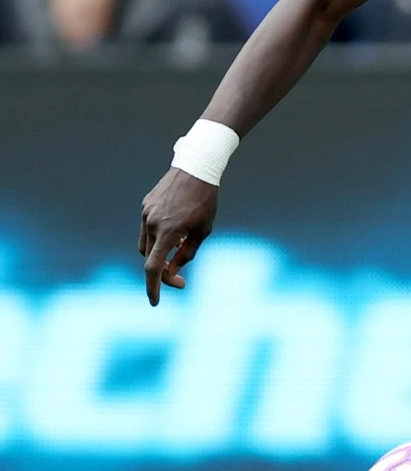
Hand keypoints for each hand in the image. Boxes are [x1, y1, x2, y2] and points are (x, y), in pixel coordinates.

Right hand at [138, 168, 219, 305]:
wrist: (196, 168)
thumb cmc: (206, 200)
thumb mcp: (203, 230)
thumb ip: (187, 253)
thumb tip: (172, 272)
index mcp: (168, 231)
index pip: (154, 268)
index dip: (153, 287)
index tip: (155, 302)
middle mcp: (152, 223)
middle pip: (150, 259)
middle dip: (163, 271)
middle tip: (180, 279)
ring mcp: (146, 214)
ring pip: (146, 245)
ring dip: (159, 253)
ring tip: (180, 245)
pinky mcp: (145, 206)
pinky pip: (147, 229)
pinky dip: (157, 237)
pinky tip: (175, 230)